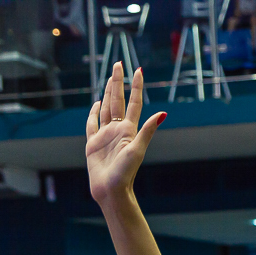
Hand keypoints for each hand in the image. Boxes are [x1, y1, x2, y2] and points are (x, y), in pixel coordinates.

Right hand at [86, 62, 165, 204]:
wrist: (111, 190)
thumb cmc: (126, 173)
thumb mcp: (137, 150)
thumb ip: (147, 130)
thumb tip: (162, 113)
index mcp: (129, 130)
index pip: (133, 103)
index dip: (136, 87)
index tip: (138, 70)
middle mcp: (118, 130)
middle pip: (118, 100)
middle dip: (118, 82)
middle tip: (118, 63)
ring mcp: (105, 135)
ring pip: (106, 108)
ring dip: (108, 93)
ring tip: (110, 78)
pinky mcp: (93, 143)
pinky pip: (92, 124)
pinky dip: (94, 113)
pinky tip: (97, 104)